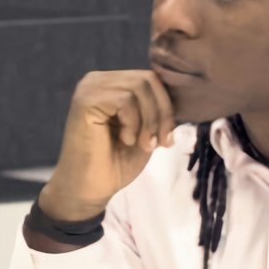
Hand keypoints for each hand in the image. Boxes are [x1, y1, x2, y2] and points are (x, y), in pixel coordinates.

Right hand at [31, 70, 178, 247]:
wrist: (90, 190)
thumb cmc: (115, 163)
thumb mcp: (146, 130)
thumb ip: (157, 108)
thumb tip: (183, 93)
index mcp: (111, 84)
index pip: (151, 78)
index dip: (166, 107)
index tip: (167, 140)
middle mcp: (97, 80)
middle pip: (148, 79)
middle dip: (161, 114)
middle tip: (157, 144)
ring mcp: (89, 89)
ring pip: (139, 88)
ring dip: (149, 121)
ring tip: (142, 145)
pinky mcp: (85, 101)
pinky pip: (126, 100)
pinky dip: (133, 123)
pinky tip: (125, 141)